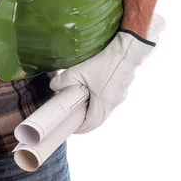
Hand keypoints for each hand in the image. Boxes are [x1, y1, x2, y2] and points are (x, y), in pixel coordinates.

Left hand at [49, 14, 164, 133]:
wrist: (128, 51)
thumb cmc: (105, 63)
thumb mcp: (79, 71)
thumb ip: (63, 80)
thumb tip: (53, 86)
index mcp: (103, 104)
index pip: (90, 125)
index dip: (78, 128)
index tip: (69, 126)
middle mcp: (113, 104)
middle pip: (97, 121)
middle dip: (84, 121)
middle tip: (72, 117)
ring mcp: (119, 98)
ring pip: (104, 112)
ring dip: (92, 112)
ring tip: (79, 107)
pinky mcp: (121, 90)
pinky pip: (109, 103)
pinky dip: (98, 104)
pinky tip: (91, 95)